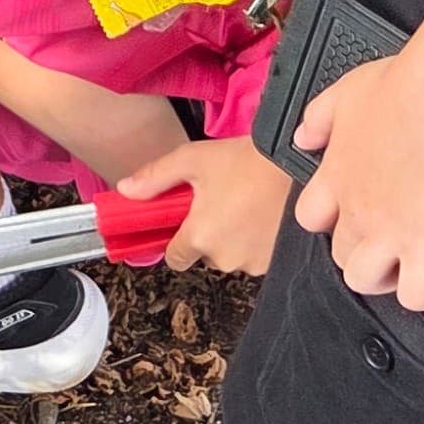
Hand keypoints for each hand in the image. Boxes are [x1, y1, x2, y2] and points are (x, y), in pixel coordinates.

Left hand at [121, 131, 293, 276]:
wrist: (298, 166)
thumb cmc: (247, 161)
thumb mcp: (192, 159)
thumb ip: (155, 177)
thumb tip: (126, 190)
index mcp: (200, 237)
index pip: (174, 258)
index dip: (175, 240)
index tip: (183, 222)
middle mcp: (226, 258)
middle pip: (204, 255)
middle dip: (207, 234)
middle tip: (219, 202)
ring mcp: (253, 263)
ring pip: (231, 256)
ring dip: (233, 238)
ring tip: (244, 204)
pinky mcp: (275, 262)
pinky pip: (254, 256)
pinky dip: (255, 241)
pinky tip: (261, 215)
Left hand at [290, 48, 423, 312]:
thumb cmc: (400, 89)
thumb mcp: (344, 93)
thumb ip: (319, 118)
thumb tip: (305, 136)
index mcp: (336, 175)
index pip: (309, 217)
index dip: (329, 222)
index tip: (349, 217)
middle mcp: (355, 210)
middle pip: (338, 255)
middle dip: (359, 254)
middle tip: (387, 245)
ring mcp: (388, 235)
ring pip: (365, 281)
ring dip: (385, 280)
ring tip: (407, 268)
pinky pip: (415, 296)